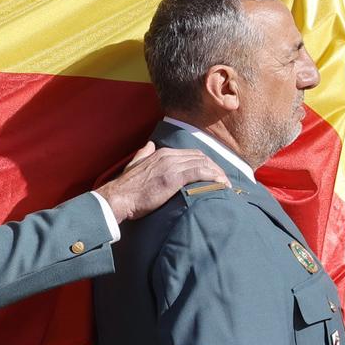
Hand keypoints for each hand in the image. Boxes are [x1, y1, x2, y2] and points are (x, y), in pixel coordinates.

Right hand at [96, 143, 229, 222]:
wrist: (118, 198)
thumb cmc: (126, 188)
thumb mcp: (134, 165)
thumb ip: (143, 154)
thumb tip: (149, 145)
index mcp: (161, 153)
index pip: (191, 154)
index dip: (206, 163)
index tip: (214, 174)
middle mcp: (168, 156)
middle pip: (201, 157)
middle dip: (215, 168)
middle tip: (223, 181)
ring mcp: (171, 166)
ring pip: (203, 164)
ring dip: (218, 174)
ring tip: (226, 185)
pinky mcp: (173, 178)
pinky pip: (200, 173)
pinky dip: (214, 177)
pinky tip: (222, 185)